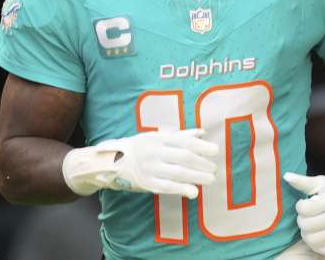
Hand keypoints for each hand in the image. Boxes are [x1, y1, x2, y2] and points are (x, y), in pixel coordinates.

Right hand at [62, 128, 217, 197]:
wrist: (109, 161)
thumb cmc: (138, 147)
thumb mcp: (156, 137)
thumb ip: (180, 135)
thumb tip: (202, 132)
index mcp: (158, 138)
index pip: (184, 141)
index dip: (201, 146)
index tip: (215, 150)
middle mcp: (154, 152)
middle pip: (183, 157)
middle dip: (202, 163)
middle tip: (214, 168)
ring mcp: (150, 168)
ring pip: (178, 173)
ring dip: (197, 176)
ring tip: (210, 179)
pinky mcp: (146, 183)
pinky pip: (167, 187)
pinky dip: (181, 189)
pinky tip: (194, 192)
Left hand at [284, 167, 324, 255]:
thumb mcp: (321, 183)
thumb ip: (303, 182)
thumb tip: (286, 176)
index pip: (303, 209)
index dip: (300, 206)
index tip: (305, 203)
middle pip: (306, 225)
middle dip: (302, 219)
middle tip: (307, 215)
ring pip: (312, 239)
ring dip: (306, 233)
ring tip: (310, 225)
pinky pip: (322, 250)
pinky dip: (315, 244)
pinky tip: (317, 234)